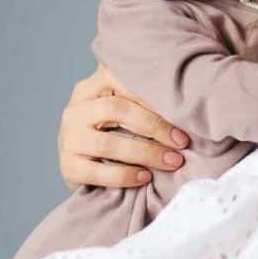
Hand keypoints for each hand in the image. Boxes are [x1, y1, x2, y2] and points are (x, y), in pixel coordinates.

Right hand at [58, 64, 190, 189]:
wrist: (80, 164)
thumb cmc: (113, 131)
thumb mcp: (121, 107)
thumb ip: (143, 97)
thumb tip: (190, 96)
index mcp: (91, 87)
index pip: (121, 81)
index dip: (154, 96)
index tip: (184, 113)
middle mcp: (76, 109)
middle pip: (116, 110)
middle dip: (154, 126)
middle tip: (182, 142)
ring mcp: (69, 138)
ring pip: (108, 143)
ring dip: (146, 153)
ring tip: (172, 161)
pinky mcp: (67, 166)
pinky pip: (97, 172)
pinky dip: (125, 176)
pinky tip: (145, 177)